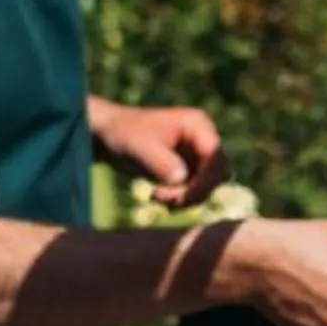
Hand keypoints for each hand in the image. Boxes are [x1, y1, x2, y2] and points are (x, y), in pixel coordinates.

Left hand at [94, 101, 228, 208]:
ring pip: (208, 185)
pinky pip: (196, 190)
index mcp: (197, 125)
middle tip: (167, 200)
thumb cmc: (123, 134)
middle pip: (217, 173)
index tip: (184, 198)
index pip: (215, 157)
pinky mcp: (189, 168)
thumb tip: (180, 179)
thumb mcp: (140, 147)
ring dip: (186, 197)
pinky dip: (181, 198)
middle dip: (195, 191)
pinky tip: (158, 197)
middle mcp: (203, 138)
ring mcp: (197, 154)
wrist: (109, 136)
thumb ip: (161, 162)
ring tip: (158, 197)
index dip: (205, 180)